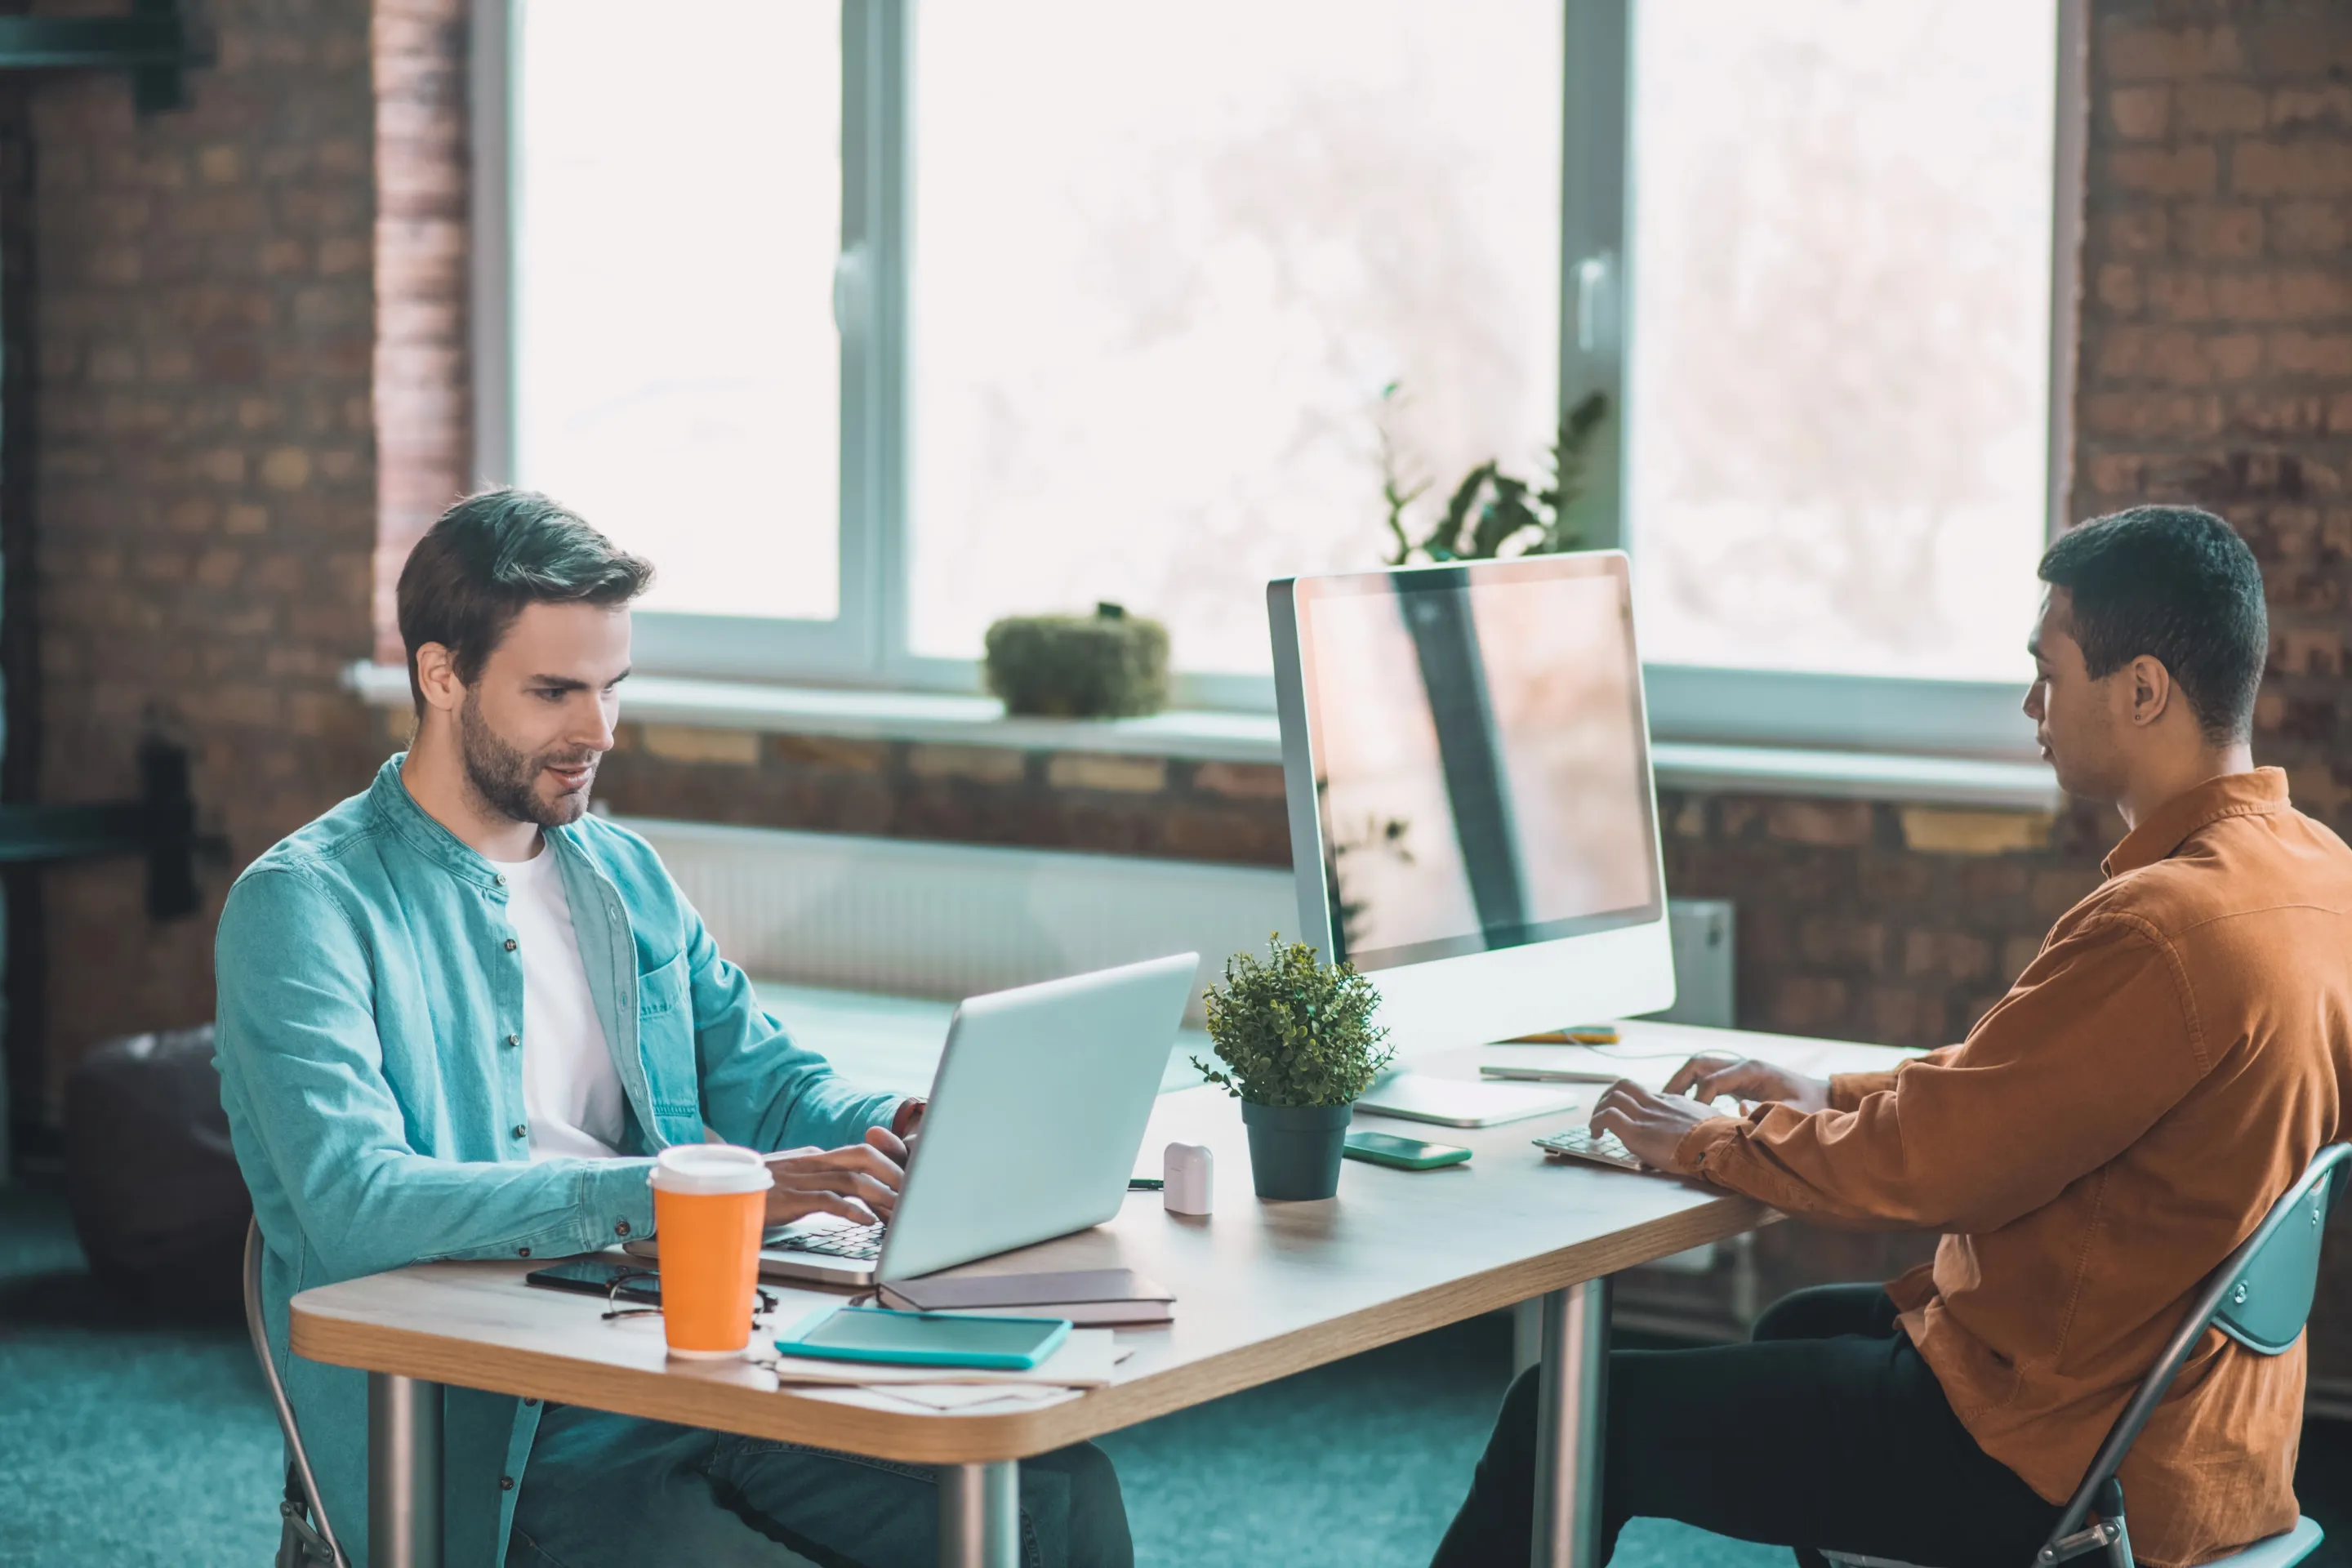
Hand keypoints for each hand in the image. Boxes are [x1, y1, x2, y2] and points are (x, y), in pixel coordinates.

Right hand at [762, 1133, 906, 1227]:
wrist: (717, 1192)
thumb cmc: (756, 1193)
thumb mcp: (793, 1184)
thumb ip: (821, 1185)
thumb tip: (855, 1200)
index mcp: (815, 1157)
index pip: (862, 1154)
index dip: (890, 1169)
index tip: (909, 1187)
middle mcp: (812, 1162)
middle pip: (865, 1157)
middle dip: (894, 1175)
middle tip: (914, 1196)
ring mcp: (800, 1178)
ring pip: (853, 1179)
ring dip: (882, 1196)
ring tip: (900, 1213)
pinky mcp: (790, 1198)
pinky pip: (828, 1200)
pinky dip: (852, 1210)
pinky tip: (867, 1222)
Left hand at [1588, 1079, 1730, 1174]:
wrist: (1718, 1145)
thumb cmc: (1720, 1139)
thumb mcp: (1711, 1121)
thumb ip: (1701, 1121)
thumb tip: (1709, 1130)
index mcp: (1673, 1102)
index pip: (1645, 1094)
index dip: (1631, 1101)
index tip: (1628, 1113)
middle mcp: (1656, 1104)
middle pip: (1624, 1086)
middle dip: (1608, 1097)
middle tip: (1603, 1113)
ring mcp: (1645, 1116)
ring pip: (1612, 1097)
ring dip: (1599, 1109)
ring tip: (1596, 1125)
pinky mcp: (1636, 1132)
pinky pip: (1608, 1117)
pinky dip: (1596, 1122)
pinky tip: (1596, 1134)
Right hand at [1661, 1053, 1829, 1113]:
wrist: (1824, 1097)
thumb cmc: (1810, 1107)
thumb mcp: (1791, 1113)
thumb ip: (1766, 1114)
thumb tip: (1739, 1112)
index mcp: (1752, 1070)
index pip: (1712, 1080)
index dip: (1698, 1100)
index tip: (1692, 1120)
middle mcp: (1742, 1065)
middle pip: (1699, 1063)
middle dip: (1678, 1081)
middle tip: (1663, 1102)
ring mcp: (1739, 1070)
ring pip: (1700, 1067)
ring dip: (1682, 1082)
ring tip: (1668, 1103)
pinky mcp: (1739, 1079)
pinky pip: (1708, 1077)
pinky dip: (1693, 1088)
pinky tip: (1687, 1107)